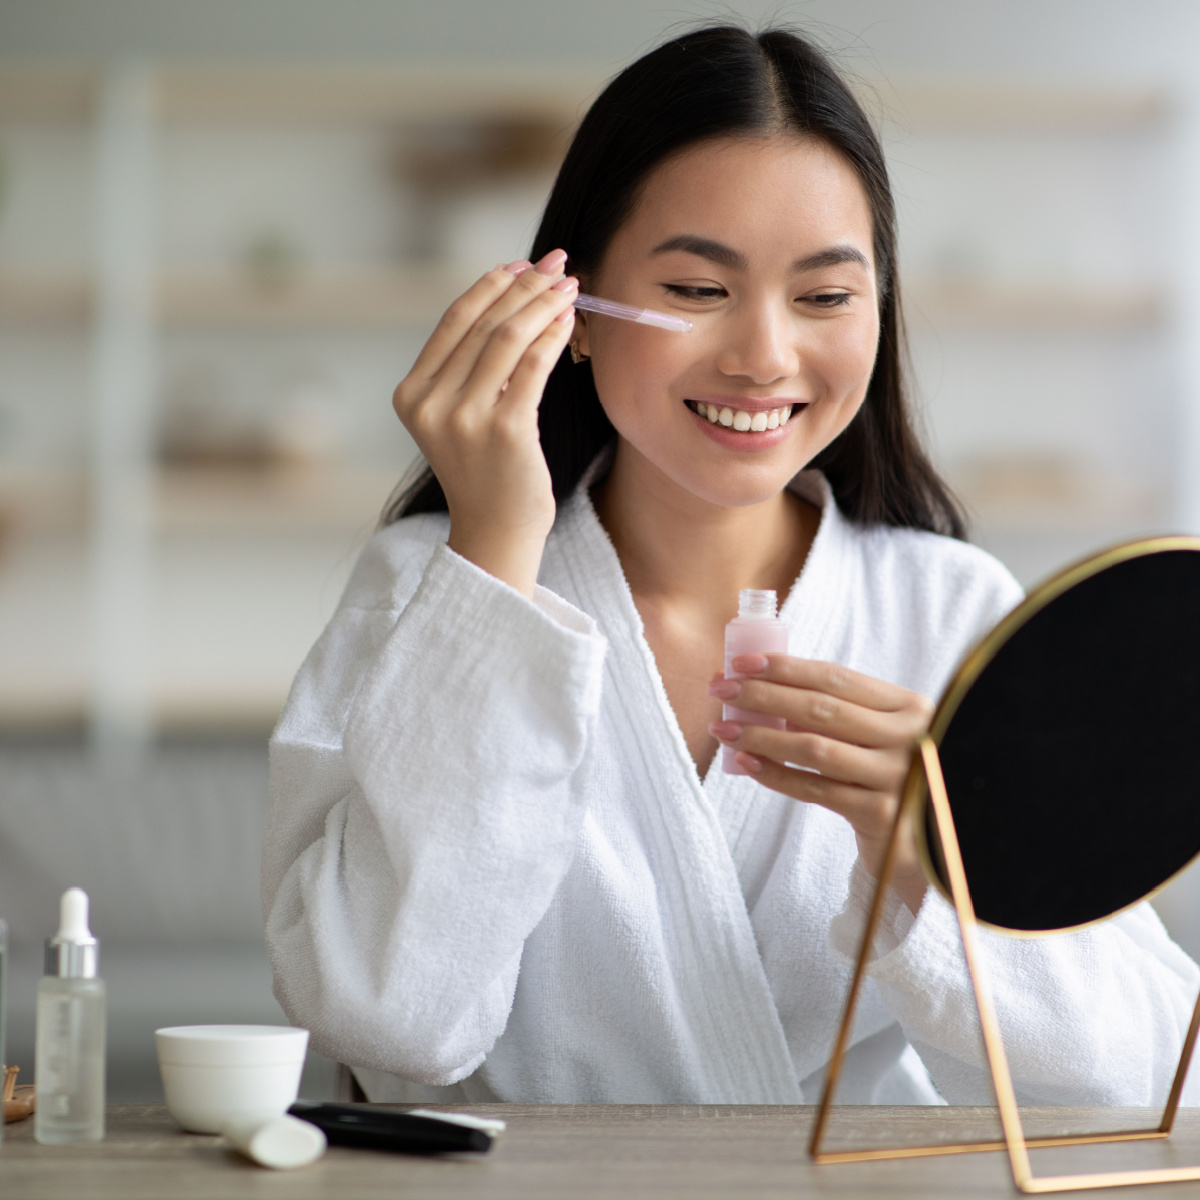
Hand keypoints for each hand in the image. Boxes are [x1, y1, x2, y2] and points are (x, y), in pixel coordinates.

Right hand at [392, 250, 577, 595]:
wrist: (496, 534)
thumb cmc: (487, 474)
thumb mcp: (460, 418)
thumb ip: (469, 370)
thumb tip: (510, 302)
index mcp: (412, 395)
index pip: (453, 322)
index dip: (490, 285)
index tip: (521, 263)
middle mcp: (431, 405)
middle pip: (483, 324)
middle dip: (524, 286)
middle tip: (556, 262)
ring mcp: (465, 419)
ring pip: (508, 339)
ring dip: (542, 304)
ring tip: (569, 285)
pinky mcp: (504, 432)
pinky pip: (533, 367)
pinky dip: (553, 336)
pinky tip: (570, 319)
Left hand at [707, 655, 933, 912]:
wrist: (928, 841)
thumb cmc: (890, 775)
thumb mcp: (880, 734)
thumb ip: (838, 711)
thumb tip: (756, 683)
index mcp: (907, 706)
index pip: (836, 677)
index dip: (786, 667)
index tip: (741, 662)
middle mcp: (908, 737)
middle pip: (821, 708)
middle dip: (763, 695)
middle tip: (720, 690)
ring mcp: (897, 777)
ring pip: (814, 748)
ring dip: (762, 735)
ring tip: (724, 729)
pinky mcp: (881, 814)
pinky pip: (816, 790)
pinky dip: (777, 775)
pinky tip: (747, 764)